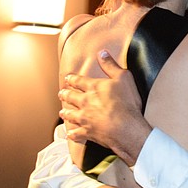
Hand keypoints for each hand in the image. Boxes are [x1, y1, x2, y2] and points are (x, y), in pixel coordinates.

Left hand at [59, 50, 150, 165]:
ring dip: (66, 113)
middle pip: (71, 97)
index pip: (79, 81)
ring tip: (62, 112)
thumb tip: (102, 53)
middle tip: (61, 93)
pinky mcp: (88, 132)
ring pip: (71, 115)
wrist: (125, 128)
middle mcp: (85, 102)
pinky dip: (73, 134)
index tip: (68, 78)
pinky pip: (76, 134)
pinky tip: (70, 134)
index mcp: (93, 88)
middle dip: (65, 94)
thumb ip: (111, 65)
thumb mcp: (123, 78)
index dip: (72, 79)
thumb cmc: (126, 103)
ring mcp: (85, 118)